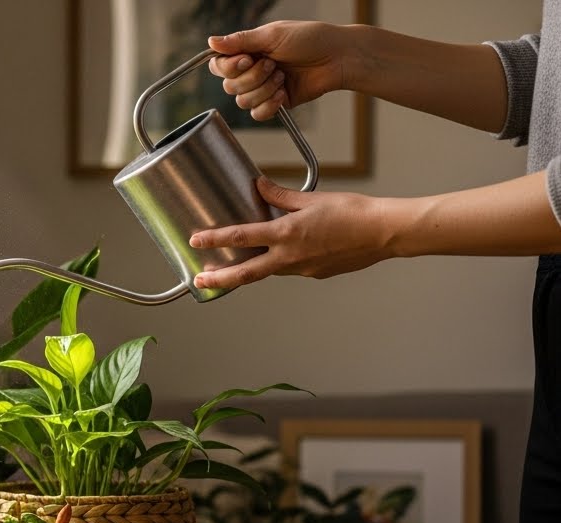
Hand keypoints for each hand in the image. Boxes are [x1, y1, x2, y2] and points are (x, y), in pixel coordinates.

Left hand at [189, 177, 397, 290]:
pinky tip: (281, 254)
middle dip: (219, 277)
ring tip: (230, 269)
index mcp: (286, 234)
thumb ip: (280, 195)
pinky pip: (289, 269)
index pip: (242, 237)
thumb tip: (258, 186)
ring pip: (268, 270)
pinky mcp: (314, 274)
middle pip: (246, 272)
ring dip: (248, 271)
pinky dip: (278, 263)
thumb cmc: (352, 211)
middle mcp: (290, 256)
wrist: (383, 233)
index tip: (196, 239)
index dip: (216, 239)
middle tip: (199, 279)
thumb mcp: (311, 198)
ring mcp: (302, 269)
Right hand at [208, 21, 353, 120]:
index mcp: (248, 50)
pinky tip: (283, 93)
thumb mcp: (272, 35)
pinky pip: (257, 114)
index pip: (219, 65)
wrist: (338, 58)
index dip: (228, 67)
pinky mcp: (275, 103)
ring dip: (264, 89)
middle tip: (274, 65)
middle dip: (252, 77)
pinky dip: (269, 105)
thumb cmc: (311, 39)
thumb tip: (211, 41)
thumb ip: (240, 40)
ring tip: (283, 76)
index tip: (246, 59)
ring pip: (243, 101)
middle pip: (229, 86)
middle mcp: (252, 70)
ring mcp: (262, 88)